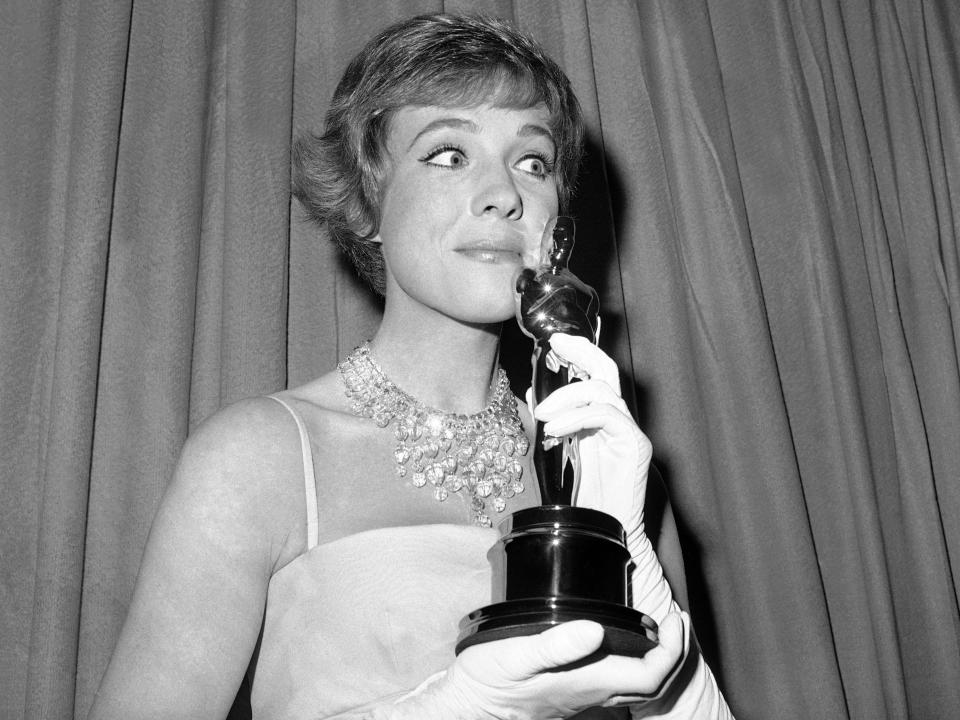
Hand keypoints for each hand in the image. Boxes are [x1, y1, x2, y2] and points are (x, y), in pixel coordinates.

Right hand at [417, 615, 686, 719]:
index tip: (675, 615)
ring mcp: (584, 695)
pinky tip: (617, 637)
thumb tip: (595, 629)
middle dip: (672, 651)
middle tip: (676, 617)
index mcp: (587, 681)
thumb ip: (555, 645)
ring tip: (656, 623)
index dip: (672, 648)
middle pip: (652, 684)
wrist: (469, 708)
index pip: (651, 676)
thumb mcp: (514, 656)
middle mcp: (593, 692)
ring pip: (636, 685)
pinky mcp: (572, 691)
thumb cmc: (488, 682)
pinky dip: (631, 659)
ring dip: (654, 656)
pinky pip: (617, 682)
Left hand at [531, 333, 650, 535]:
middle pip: (607, 370)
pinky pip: (606, 416)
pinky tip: (555, 428)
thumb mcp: (560, 449)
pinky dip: (577, 417)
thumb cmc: (583, 497)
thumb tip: (531, 392)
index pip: (595, 373)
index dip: (579, 352)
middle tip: (556, 344)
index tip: (555, 340)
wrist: (602, 531)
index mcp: (602, 417)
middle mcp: (619, 419)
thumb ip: (552, 420)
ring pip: (603, 391)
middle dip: (582, 351)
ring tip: (542, 414)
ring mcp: (630, 430)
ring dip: (567, 396)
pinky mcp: (636, 445)